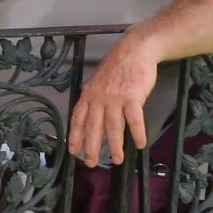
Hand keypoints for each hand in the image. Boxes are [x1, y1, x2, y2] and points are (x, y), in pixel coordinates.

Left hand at [67, 36, 159, 167]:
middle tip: (90, 162)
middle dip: (90, 147)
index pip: (78, 118)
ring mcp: (115, 97)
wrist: (134, 50)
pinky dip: (137, 133)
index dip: (75, 135)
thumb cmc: (118, 66)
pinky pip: (134, 119)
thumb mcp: (99, 80)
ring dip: (114, 146)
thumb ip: (95, 98)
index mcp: (89, 94)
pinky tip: (139, 144)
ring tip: (117, 159)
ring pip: (112, 127)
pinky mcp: (133, 97)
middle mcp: (99, 97)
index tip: (73, 150)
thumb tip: (92, 115)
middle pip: (92, 126)